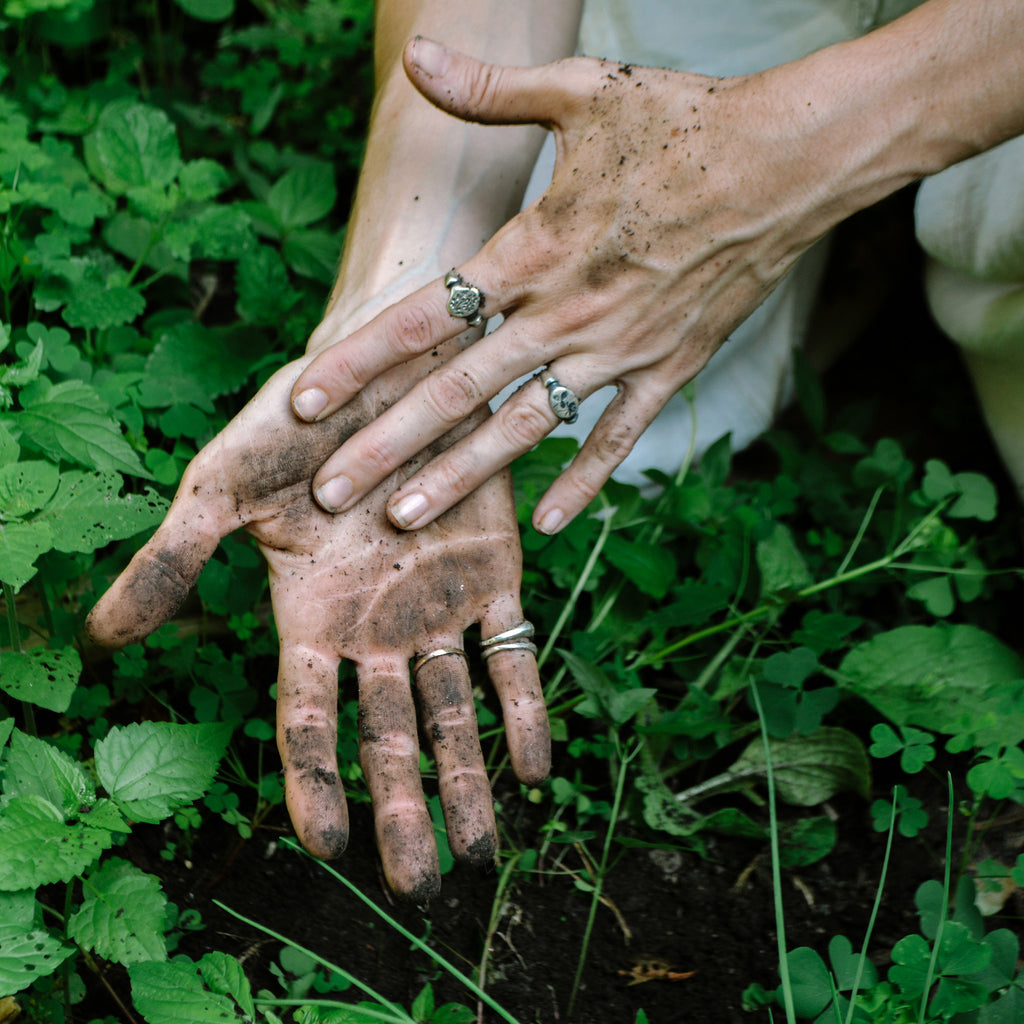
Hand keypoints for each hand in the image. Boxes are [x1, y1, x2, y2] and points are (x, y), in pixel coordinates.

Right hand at [87, 359, 548, 899]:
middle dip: (404, 808)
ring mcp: (437, 609)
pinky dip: (525, 709)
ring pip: (454, 712)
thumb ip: (174, 559)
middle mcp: (375, 630)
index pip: (308, 719)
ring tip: (482, 849)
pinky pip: (513, 655)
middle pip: (389, 737)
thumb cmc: (296, 423)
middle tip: (419, 887)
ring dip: (468, 780)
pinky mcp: (493, 579)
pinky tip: (535, 768)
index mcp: (309, 619)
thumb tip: (103, 637)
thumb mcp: (223, 485)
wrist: (389, 366)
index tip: (328, 848)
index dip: (315, 782)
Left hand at [290, 38, 828, 534]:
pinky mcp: (668, 369)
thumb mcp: (583, 97)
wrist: (791, 159)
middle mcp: (567, 313)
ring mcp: (619, 351)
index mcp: (535, 250)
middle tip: (331, 492)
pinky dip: (583, 480)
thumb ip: (491, 91)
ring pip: (524, 426)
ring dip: (462, 477)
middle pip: (458, 391)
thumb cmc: (684, 122)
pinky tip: (548, 523)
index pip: (425, 316)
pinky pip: (617, 437)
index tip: (303, 402)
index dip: (358, 360)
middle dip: (387, 444)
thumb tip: (417, 57)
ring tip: (406, 519)